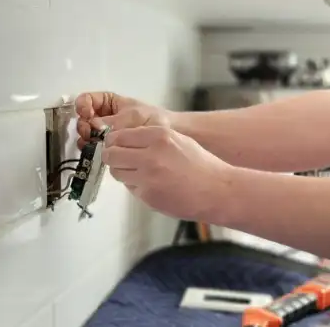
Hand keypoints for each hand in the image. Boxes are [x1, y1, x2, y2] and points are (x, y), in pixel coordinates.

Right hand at [74, 91, 169, 148]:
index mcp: (108, 103)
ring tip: (92, 144)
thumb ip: (114, 122)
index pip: (87, 100)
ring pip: (86, 134)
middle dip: (83, 125)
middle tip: (90, 133)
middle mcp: (103, 117)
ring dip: (85, 139)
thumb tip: (94, 126)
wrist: (167, 135)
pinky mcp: (107, 147)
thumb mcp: (133, 116)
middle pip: (83, 119)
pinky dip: (91, 149)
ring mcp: (104, 132)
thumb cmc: (152, 119)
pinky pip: (94, 146)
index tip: (85, 113)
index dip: (82, 105)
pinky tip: (95, 152)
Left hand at [103, 125, 234, 221]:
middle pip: (112, 154)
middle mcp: (150, 154)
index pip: (119, 135)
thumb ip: (152, 138)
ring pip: (117, 172)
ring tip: (140, 174)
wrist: (217, 191)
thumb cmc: (201, 166)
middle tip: (120, 160)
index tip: (115, 145)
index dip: (114, 142)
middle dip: (113, 157)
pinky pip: (131, 188)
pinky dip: (137, 187)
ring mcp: (147, 176)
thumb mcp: (178, 140)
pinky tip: (153, 186)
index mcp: (159, 136)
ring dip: (124, 172)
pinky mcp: (148, 195)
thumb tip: (126, 140)